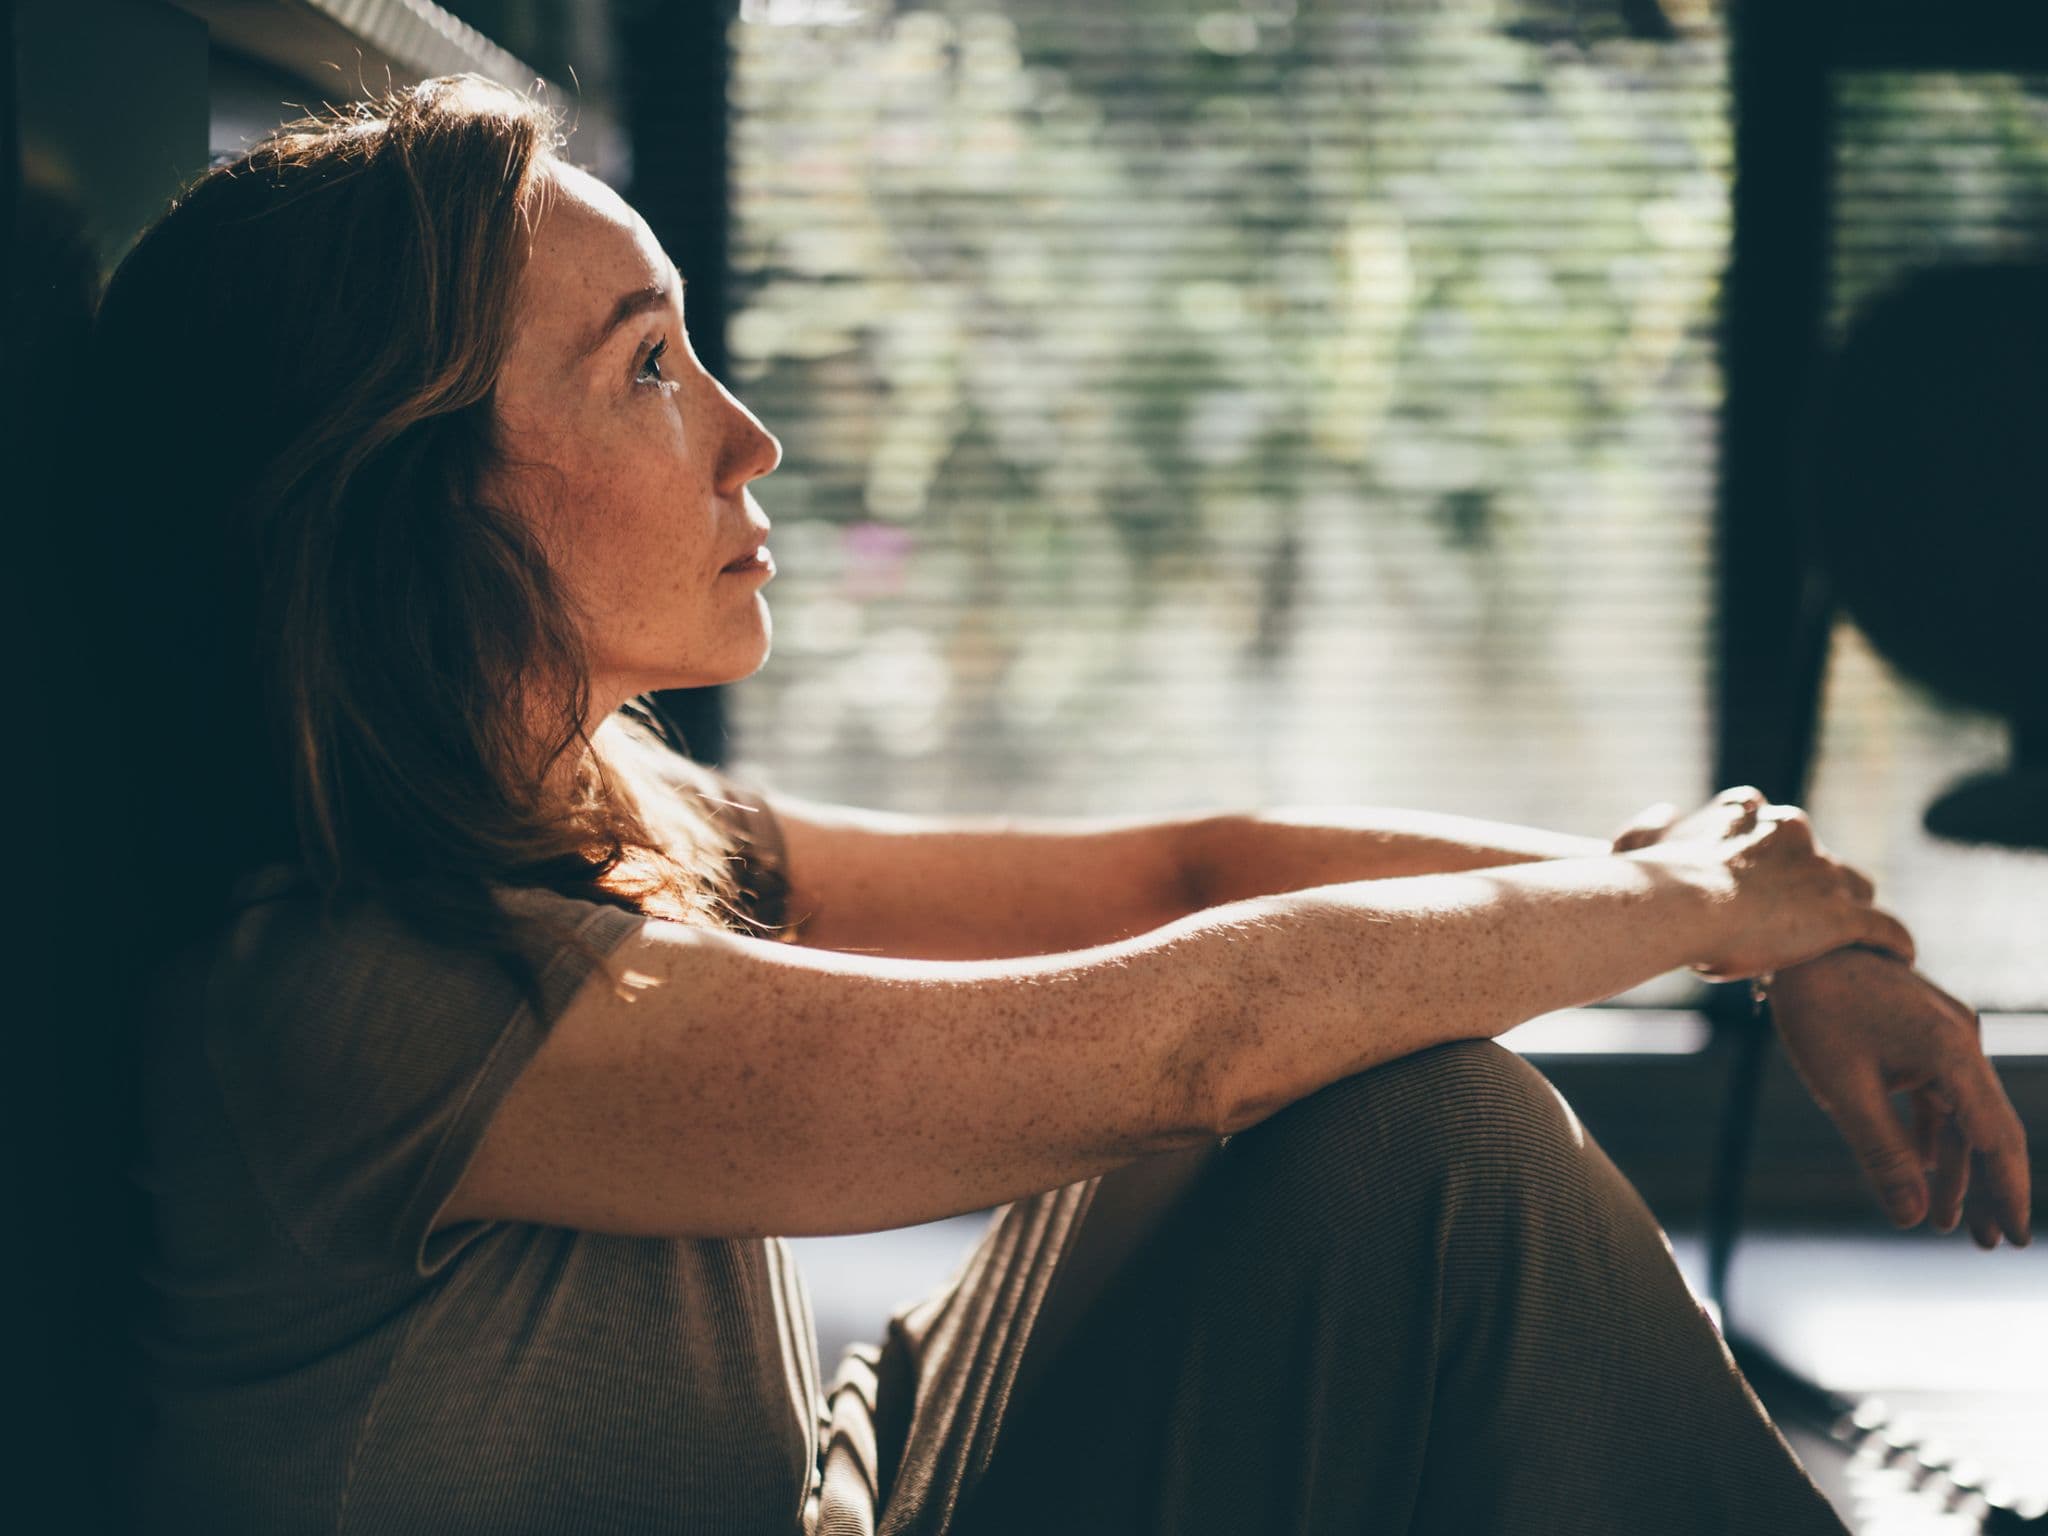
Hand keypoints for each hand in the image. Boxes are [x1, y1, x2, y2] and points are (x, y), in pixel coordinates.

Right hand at [1619, 788, 1916, 981]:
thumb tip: (1666, 811)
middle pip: (1819, 854)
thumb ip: (1649, 826)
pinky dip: (1894, 942)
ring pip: (1856, 886)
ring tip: (1852, 937)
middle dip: (1815, 880)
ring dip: (1852, 907)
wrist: (1682, 904)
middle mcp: (1792, 834)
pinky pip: (1884, 928)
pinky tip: (1899, 957)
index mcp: (1747, 816)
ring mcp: (1821, 874)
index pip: (1772, 821)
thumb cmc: (1651, 881)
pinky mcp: (1842, 915)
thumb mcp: (1636, 843)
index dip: (1770, 850)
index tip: (1761, 873)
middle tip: (1800, 915)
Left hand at [1769, 946, 2031, 1248]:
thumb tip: (1912, 1219)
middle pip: (1989, 1130)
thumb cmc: (1818, 1012)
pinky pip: (1940, 1096)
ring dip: (1956, 1168)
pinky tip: (1926, 1174)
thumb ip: (1882, 1154)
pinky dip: (1933, 1134)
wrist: (1800, 948)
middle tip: (1991, 1244)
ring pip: (1963, 1116)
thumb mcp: (1845, 1091)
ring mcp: (1946, 1038)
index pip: (1995, 1138)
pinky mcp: (1924, 1037)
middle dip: (1990, 1189)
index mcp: (1952, 1054)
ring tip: (1949, 1224)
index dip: (2009, 1192)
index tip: (2016, 1239)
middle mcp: (1962, 1043)